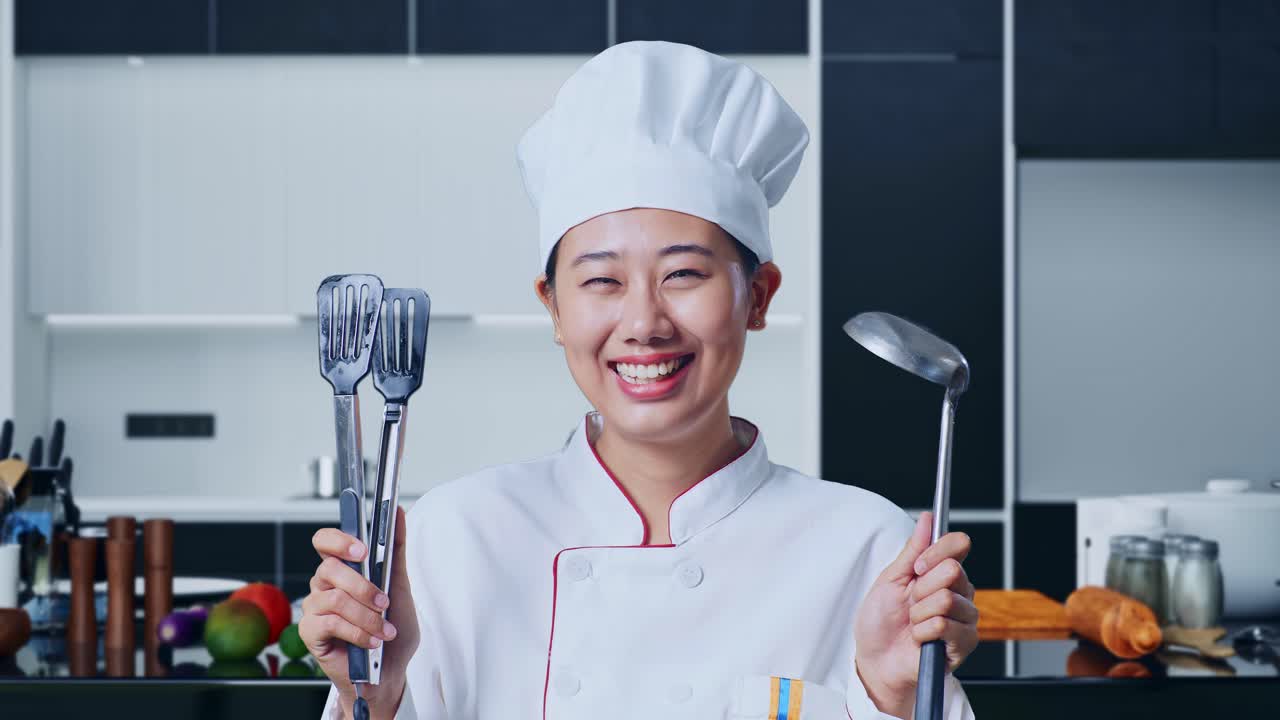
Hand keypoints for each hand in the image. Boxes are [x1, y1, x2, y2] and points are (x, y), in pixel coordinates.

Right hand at [300, 507, 419, 719]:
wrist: (389, 671)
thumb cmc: (392, 626)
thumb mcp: (400, 585)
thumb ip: (396, 549)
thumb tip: (398, 513)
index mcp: (342, 568)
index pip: (325, 541)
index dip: (339, 540)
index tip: (363, 549)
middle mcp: (323, 585)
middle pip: (329, 568)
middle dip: (362, 586)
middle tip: (384, 602)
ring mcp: (314, 608)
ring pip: (334, 599)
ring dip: (366, 616)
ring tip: (385, 631)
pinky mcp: (310, 632)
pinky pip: (330, 623)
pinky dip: (357, 632)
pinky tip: (372, 642)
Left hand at [853, 512, 978, 717]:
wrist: (876, 660)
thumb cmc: (881, 622)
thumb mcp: (891, 579)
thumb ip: (912, 550)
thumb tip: (927, 519)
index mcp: (943, 573)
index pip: (959, 545)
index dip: (936, 551)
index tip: (916, 567)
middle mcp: (959, 592)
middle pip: (953, 571)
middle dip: (920, 589)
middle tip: (911, 603)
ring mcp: (965, 618)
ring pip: (946, 600)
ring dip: (919, 614)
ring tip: (913, 624)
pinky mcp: (965, 643)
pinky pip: (944, 625)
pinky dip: (922, 632)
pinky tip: (920, 639)